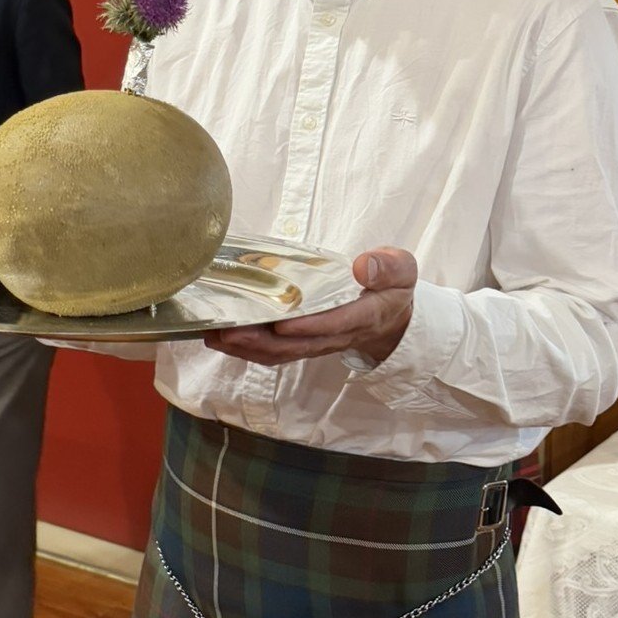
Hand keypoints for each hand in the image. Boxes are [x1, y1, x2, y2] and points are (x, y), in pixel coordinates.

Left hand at [205, 247, 416, 365]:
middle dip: (261, 340)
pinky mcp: (302, 343)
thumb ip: (388, 266)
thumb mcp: (402, 271)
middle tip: (229, 330)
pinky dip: (246, 348)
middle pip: (296, 345)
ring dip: (246, 347)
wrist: (391, 318)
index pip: (335, 324)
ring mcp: (317, 343)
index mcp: (364, 316)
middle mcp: (337, 335)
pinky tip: (220, 337)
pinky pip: (273, 351)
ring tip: (215, 334)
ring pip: (280, 352)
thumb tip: (363, 265)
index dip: (309, 325)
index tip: (283, 322)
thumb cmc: (390, 287)